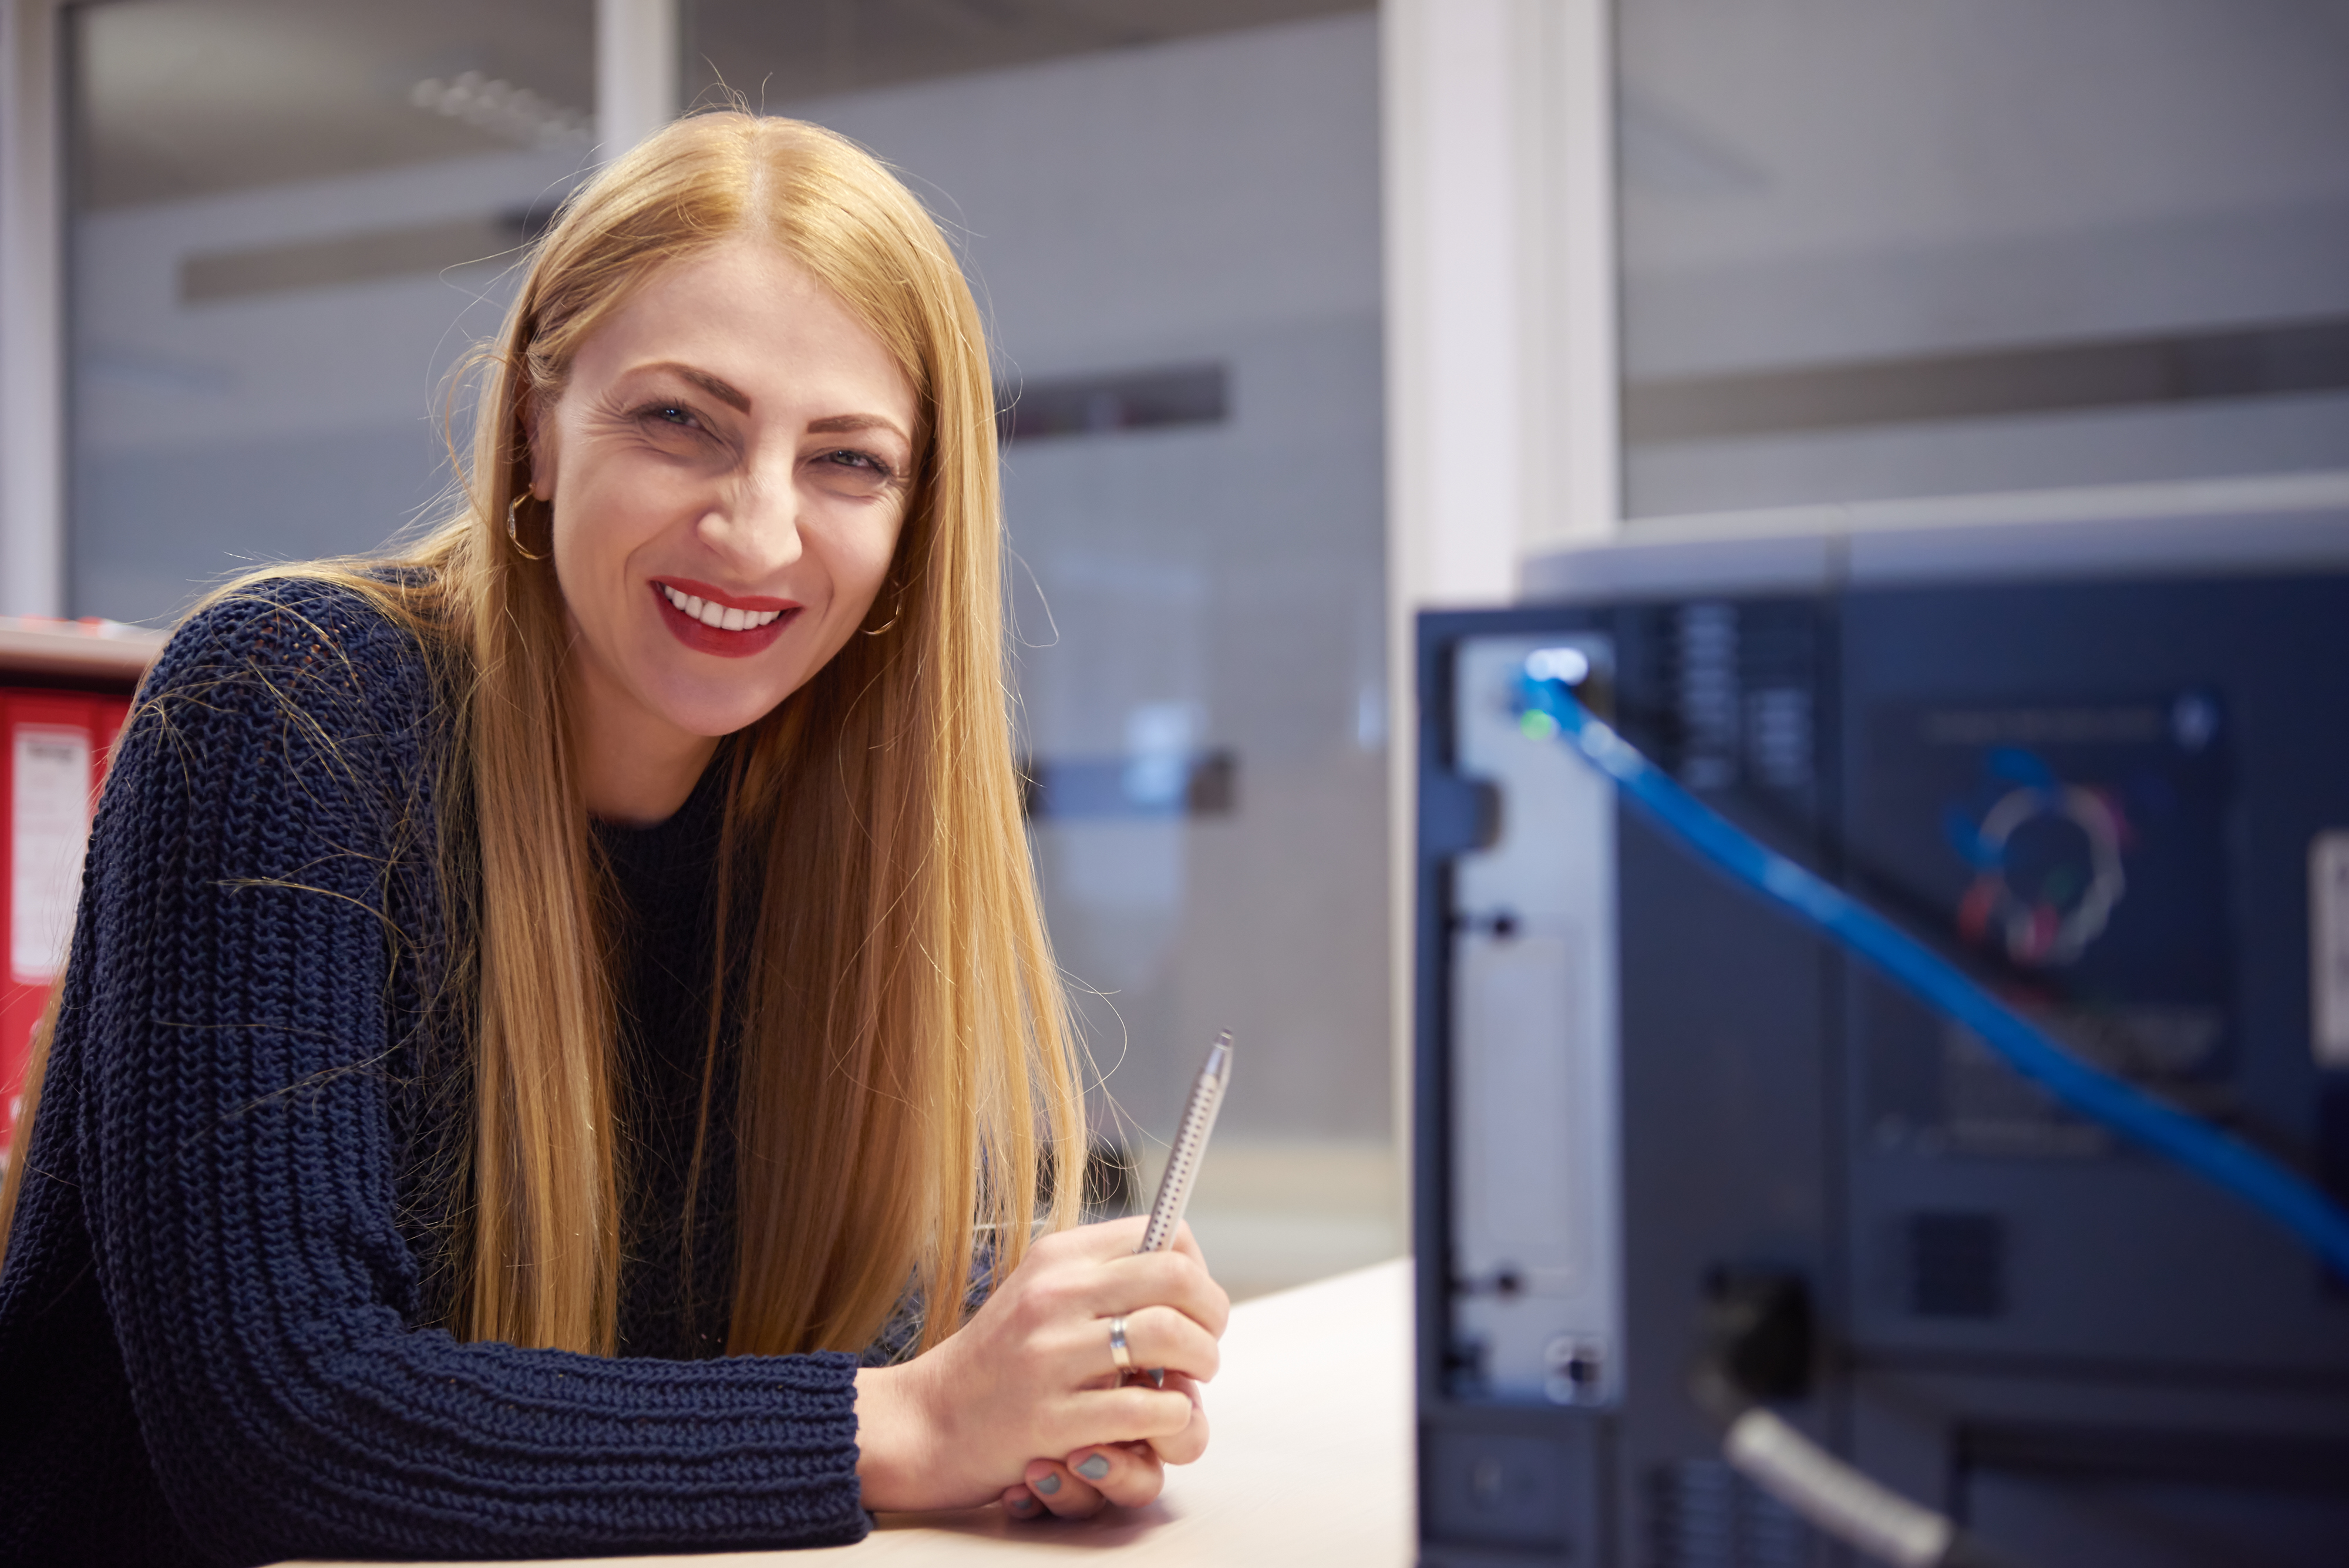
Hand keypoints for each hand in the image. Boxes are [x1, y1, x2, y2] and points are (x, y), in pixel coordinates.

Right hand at [854, 1216, 1227, 1512]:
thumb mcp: (1043, 1290)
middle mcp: (1054, 1296)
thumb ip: (1104, 1275)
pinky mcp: (1052, 1419)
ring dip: (1199, 1365)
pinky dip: (1171, 1418)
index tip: (1193, 1305)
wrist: (928, 1421)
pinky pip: (1147, 1409)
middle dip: (1212, 1317)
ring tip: (1187, 1384)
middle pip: (1178, 1279)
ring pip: (1170, 1337)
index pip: (1164, 1234)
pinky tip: (1158, 1423)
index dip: (1197, 1271)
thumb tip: (1187, 1269)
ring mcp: (1050, 1357)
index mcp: (1059, 1257)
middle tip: (1205, 1348)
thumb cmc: (1001, 1359)